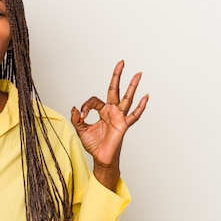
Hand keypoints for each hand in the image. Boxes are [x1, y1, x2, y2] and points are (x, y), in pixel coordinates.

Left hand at [71, 60, 147, 188]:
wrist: (101, 158)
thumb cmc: (94, 144)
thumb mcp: (81, 130)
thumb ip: (77, 118)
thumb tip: (75, 108)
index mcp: (102, 111)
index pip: (94, 100)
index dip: (87, 106)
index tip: (82, 115)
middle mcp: (112, 111)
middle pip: (115, 90)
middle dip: (117, 76)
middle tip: (121, 62)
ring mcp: (119, 117)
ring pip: (127, 98)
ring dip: (132, 86)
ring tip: (138, 74)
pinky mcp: (124, 125)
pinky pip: (134, 115)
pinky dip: (141, 107)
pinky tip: (146, 97)